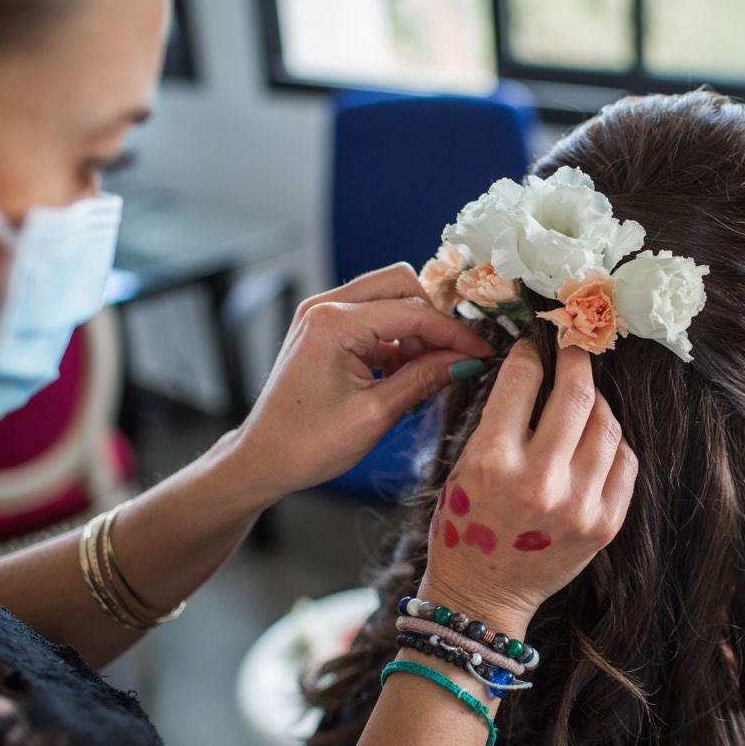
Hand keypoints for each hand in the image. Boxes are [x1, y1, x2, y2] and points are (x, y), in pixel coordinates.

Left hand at [228, 263, 493, 506]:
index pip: (413, 312)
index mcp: (334, 324)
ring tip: (426, 371)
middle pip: (401, 285)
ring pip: (388, 298)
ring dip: (414, 329)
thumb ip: (423, 379)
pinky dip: (395, 338)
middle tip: (453, 356)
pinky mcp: (322, 329)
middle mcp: (325, 308)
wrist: (262, 459)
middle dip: (433, 319)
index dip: (454, 334)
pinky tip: (402, 372)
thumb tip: (465, 362)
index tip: (482, 353)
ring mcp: (321, 315)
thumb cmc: (307, 444)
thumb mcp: (376, 415)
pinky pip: (372, 317)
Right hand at [417, 340, 637, 636]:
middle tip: (575, 347)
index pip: (523, 380)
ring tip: (584, 398)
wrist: (483, 595)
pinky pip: (624, 461)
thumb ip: (499, 421)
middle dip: (577, 359)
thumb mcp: (464, 467)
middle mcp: (539, 480)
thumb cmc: (466, 527)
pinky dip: (613, 442)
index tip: (536, 345)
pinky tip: (596, 439)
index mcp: (492, 461)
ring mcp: (578, 504)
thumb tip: (536, 370)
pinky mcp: (605, 524)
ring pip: (607, 425)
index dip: (531, 352)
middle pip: (577, 395)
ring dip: (597, 402)